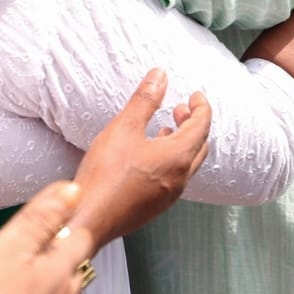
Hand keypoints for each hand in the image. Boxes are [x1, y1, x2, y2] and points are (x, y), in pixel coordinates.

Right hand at [68, 69, 210, 247]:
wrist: (91, 217)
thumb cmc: (106, 173)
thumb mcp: (124, 128)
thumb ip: (145, 100)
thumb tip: (160, 76)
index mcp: (177, 157)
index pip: (201, 127)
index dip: (201, 107)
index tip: (195, 95)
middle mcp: (180, 178)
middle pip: (199, 146)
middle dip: (194, 124)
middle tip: (181, 108)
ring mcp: (169, 195)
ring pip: (188, 163)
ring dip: (183, 141)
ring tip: (167, 128)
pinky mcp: (156, 205)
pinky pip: (175, 177)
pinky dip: (172, 159)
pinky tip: (150, 154)